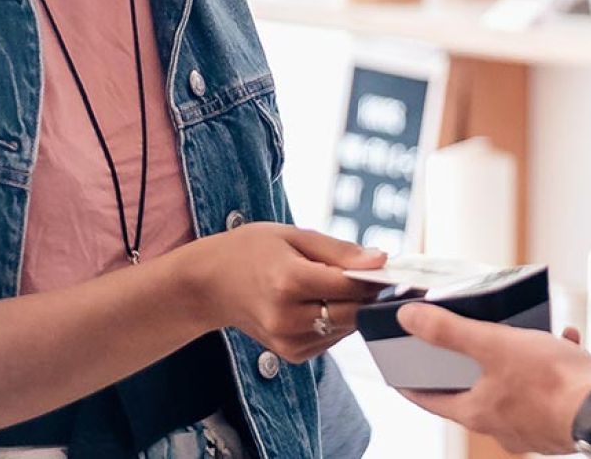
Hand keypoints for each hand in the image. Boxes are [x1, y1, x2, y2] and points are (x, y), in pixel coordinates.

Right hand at [185, 223, 384, 362]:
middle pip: (353, 311)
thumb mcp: (293, 235)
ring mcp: (288, 341)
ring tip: (328, 283)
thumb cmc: (250, 251)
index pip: (351, 285)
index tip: (381, 263)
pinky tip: (316, 302)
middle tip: (360, 271)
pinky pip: (332, 338)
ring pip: (346, 327)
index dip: (372, 274)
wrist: (209, 285)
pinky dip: (335, 321)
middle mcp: (288, 317)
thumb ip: (340, 250)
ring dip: (350, 307)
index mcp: (288, 282)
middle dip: (365, 292)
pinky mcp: (291, 355)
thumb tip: (381, 260)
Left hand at [395, 303, 590, 454]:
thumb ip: (450, 331)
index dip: (412, 384)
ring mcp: (529, 427)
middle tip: (469, 340)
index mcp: (477, 411)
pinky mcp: (557, 422)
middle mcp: (499, 426)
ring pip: (513, 387)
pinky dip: (551, 365)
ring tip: (529, 334)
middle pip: (472, 392)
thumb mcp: (496, 344)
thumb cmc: (550, 381)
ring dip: (518, 358)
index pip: (430, 400)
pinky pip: (546, 389)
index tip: (399, 373)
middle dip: (472, 363)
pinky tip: (565, 342)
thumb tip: (407, 318)